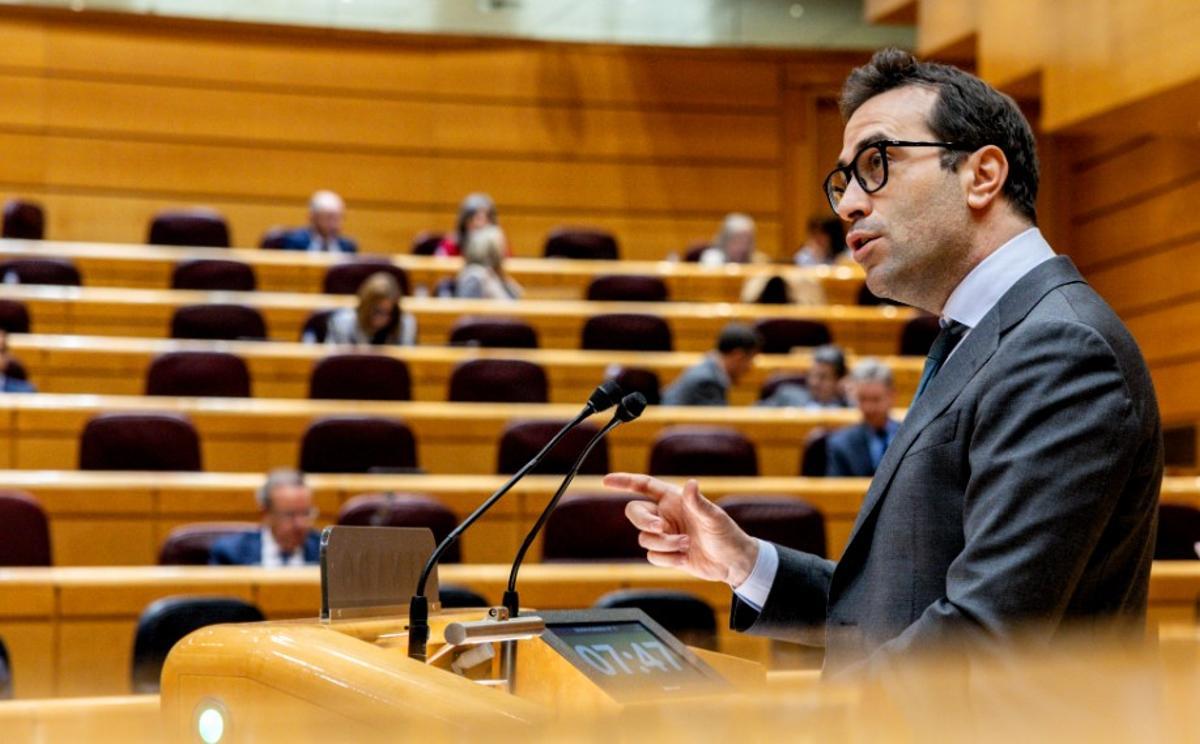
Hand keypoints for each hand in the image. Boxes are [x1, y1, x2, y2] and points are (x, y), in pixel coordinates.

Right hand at [603, 472, 758, 587]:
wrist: (732, 563)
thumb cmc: (727, 535)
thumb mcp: (714, 517)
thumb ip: (698, 502)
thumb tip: (691, 484)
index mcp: (674, 499)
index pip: (643, 486)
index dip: (624, 482)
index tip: (606, 481)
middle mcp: (666, 515)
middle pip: (635, 513)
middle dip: (644, 522)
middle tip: (660, 529)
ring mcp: (665, 535)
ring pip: (644, 538)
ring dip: (663, 544)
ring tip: (686, 546)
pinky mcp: (667, 553)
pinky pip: (652, 556)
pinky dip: (667, 559)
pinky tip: (684, 559)